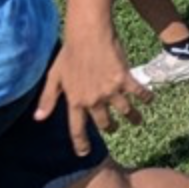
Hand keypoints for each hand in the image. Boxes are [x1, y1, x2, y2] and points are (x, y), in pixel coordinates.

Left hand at [36, 31, 149, 155]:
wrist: (87, 33)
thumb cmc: (69, 52)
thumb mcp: (54, 76)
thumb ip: (48, 99)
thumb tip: (38, 118)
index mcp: (75, 100)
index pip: (77, 129)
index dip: (81, 144)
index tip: (84, 154)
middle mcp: (93, 100)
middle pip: (104, 123)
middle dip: (109, 128)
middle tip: (112, 128)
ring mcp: (110, 91)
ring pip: (125, 112)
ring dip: (132, 118)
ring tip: (136, 121)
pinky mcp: (124, 79)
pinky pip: (138, 94)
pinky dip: (146, 98)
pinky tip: (150, 100)